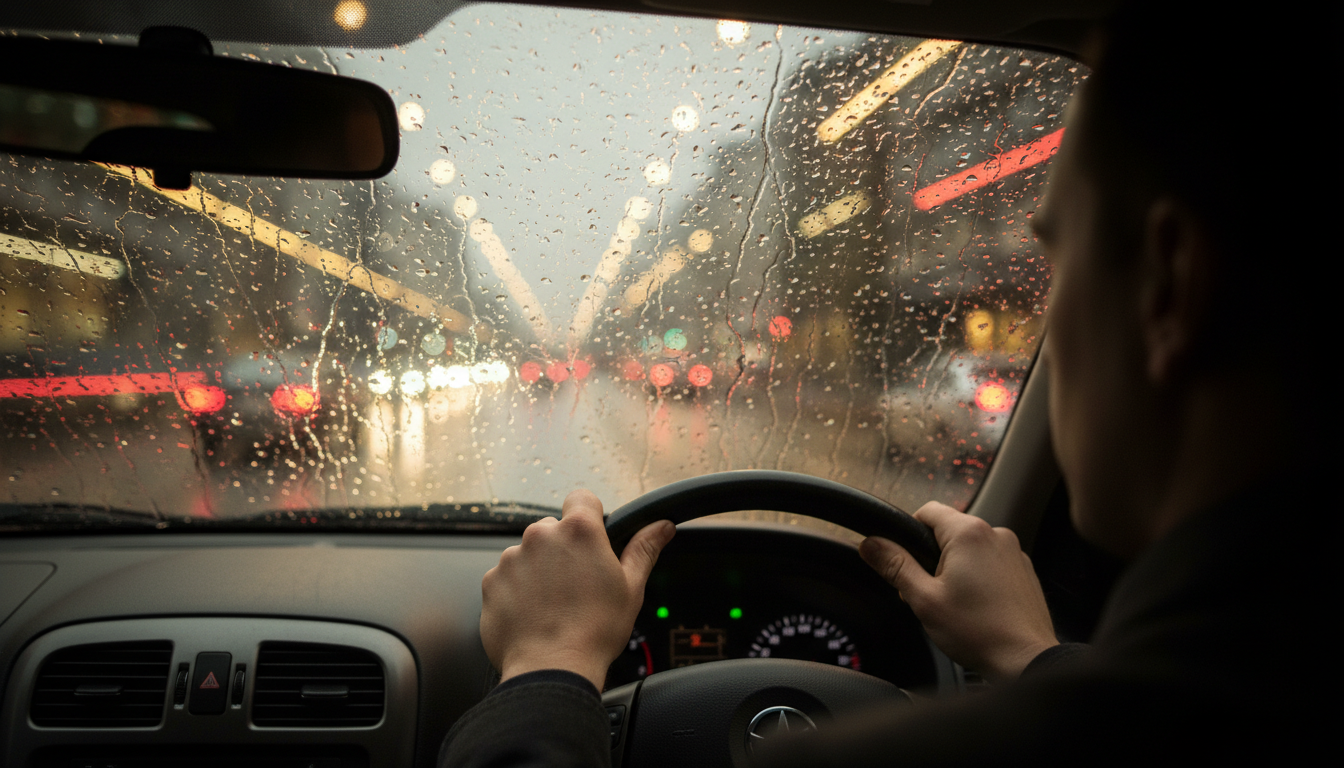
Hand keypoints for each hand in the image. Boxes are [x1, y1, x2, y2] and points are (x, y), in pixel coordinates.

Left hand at [480, 489, 675, 690]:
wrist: (551, 670)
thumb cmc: (595, 631)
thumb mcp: (631, 588)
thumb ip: (644, 549)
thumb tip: (662, 527)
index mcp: (579, 531)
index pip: (582, 498)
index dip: (589, 516)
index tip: (592, 539)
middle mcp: (540, 536)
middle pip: (552, 529)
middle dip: (563, 549)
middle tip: (577, 584)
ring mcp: (512, 558)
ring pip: (528, 554)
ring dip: (539, 570)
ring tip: (554, 605)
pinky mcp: (492, 582)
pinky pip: (507, 577)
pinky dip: (518, 591)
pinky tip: (534, 614)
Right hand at [859, 501, 1056, 681]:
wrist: (1026, 660)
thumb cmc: (978, 632)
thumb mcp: (924, 599)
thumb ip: (895, 566)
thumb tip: (870, 544)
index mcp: (969, 533)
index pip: (927, 510)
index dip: (909, 532)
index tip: (905, 559)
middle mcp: (995, 534)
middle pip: (949, 531)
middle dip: (932, 557)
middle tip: (928, 592)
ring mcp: (1014, 552)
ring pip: (971, 548)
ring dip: (956, 567)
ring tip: (955, 605)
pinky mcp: (1025, 570)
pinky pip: (992, 562)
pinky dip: (979, 577)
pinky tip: (977, 607)